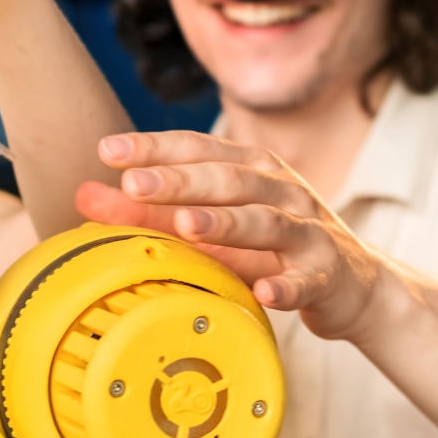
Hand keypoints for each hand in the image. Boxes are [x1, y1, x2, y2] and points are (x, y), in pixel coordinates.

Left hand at [75, 132, 384, 343]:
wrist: (354, 286)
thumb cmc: (272, 249)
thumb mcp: (211, 225)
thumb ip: (151, 211)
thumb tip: (84, 195)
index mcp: (250, 169)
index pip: (197, 148)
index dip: (154, 147)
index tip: (108, 150)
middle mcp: (280, 190)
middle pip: (227, 178)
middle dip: (179, 180)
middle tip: (134, 183)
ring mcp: (307, 230)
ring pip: (265, 221)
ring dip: (226, 222)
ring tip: (186, 226)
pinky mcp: (327, 273)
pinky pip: (305, 279)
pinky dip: (286, 285)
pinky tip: (265, 290)